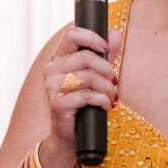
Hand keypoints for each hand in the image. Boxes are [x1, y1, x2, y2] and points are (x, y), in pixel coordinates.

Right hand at [41, 26, 117, 158]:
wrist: (70, 134)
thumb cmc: (83, 103)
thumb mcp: (96, 75)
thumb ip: (105, 55)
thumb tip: (115, 33)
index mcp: (59, 59)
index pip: (71, 35)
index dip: (91, 37)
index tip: (106, 46)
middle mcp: (52, 70)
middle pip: (85, 57)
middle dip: (106, 69)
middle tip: (113, 81)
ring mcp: (52, 87)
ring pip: (88, 77)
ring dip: (106, 88)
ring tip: (111, 96)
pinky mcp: (58, 103)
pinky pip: (86, 95)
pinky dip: (101, 100)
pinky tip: (106, 105)